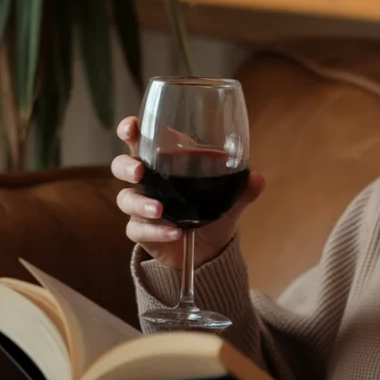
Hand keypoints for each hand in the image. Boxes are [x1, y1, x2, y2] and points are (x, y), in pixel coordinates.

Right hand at [111, 116, 264, 269]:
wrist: (208, 252)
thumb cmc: (213, 213)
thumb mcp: (230, 200)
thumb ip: (243, 189)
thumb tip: (257, 177)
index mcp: (166, 163)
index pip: (141, 140)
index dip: (131, 130)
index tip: (132, 127)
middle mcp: (149, 182)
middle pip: (122, 165)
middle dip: (126, 165)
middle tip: (139, 171)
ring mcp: (141, 206)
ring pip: (125, 199)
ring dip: (141, 203)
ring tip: (159, 209)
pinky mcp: (142, 231)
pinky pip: (138, 229)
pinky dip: (156, 231)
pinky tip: (174, 233)